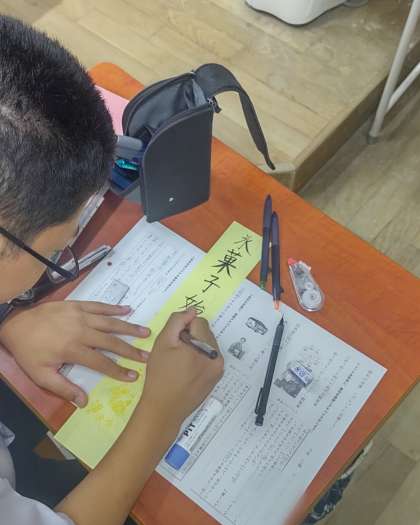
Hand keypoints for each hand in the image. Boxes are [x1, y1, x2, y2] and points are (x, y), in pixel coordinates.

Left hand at [0, 301, 149, 406]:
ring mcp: (80, 315)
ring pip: (109, 322)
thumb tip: (84, 402)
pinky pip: (99, 305)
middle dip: (131, 350)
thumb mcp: (40, 375)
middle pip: (111, 341)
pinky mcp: (77, 304)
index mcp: (73, 349)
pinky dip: (114, 308)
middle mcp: (81, 331)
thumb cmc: (29, 351)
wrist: (15, 324)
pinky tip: (127, 309)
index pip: (101, 362)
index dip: (118, 370)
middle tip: (147, 356)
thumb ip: (63, 388)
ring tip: (146, 332)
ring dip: (129, 327)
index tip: (134, 376)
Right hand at [139, 308, 223, 429]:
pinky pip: (210, 357)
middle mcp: (217, 357)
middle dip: (191, 337)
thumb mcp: (163, 342)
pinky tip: (186, 370)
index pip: (198, 321)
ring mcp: (218, 368)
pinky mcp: (216, 377)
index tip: (174, 342)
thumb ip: (177, 321)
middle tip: (175, 353)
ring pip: (207, 344)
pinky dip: (199, 358)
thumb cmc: (160, 376)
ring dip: (196, 347)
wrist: (164, 408)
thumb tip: (191, 311)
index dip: (183, 328)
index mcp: (206, 347)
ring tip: (180, 363)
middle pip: (205, 332)